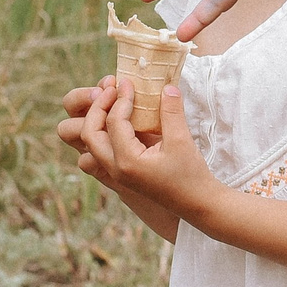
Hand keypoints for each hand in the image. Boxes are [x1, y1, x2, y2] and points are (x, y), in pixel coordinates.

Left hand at [61, 79, 220, 215]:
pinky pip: (100, 150)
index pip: (113, 122)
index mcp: (127, 162)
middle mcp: (116, 169)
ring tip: (111, 102)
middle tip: (113, 89)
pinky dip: (103, 132)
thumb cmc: (191, 175)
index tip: (129, 83)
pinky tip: (120, 119)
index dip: (121, 98)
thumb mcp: (182, 141)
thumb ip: (171, 112)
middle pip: (89, 133)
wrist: (197, 203)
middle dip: (98, 107)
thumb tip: (167, 86)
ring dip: (97, 120)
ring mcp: (116, 173)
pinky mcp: (121, 172)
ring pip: (91, 143)